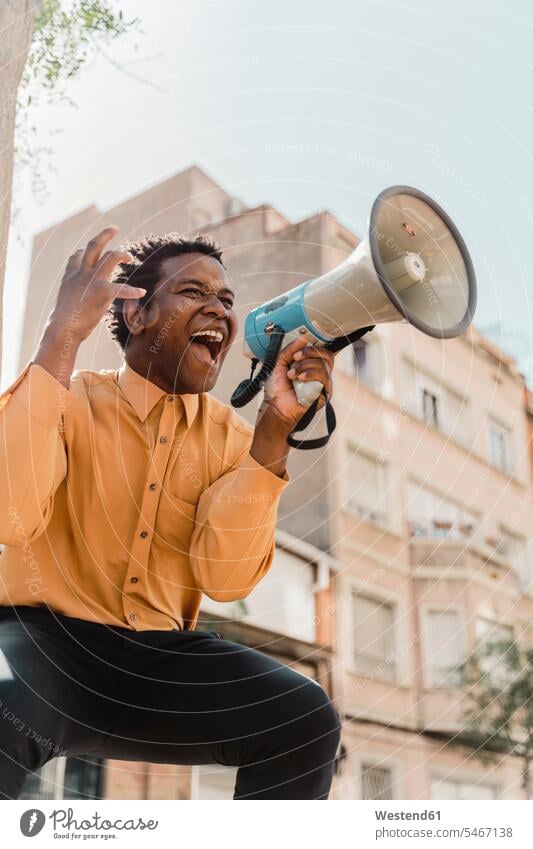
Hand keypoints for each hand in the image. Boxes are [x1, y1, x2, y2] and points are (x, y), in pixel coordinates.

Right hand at [46, 226, 145, 342]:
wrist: (62, 329)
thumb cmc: (63, 323)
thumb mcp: (65, 303)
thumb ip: (74, 296)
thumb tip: (77, 300)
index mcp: (71, 276)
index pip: (77, 256)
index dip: (84, 250)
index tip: (89, 249)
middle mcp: (81, 273)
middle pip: (94, 246)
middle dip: (105, 234)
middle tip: (115, 228)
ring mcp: (92, 281)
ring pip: (111, 257)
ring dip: (122, 254)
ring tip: (130, 257)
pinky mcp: (102, 292)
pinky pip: (122, 288)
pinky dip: (133, 291)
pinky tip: (142, 292)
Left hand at [257, 335, 334, 433]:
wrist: (275, 406)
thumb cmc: (277, 388)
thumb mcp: (280, 362)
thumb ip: (291, 349)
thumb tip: (304, 337)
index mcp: (311, 365)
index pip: (321, 350)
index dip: (311, 348)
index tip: (296, 353)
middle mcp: (319, 372)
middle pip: (327, 355)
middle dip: (309, 353)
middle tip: (295, 358)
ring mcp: (322, 383)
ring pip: (324, 365)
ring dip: (305, 366)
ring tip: (292, 374)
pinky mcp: (324, 393)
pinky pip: (325, 378)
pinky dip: (311, 375)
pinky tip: (300, 379)